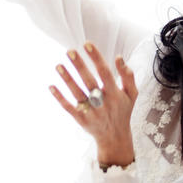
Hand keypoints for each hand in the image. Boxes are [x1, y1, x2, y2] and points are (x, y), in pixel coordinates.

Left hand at [49, 42, 137, 166]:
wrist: (115, 137)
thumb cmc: (123, 111)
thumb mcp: (132, 94)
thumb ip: (128, 76)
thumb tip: (119, 58)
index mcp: (115, 93)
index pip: (104, 72)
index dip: (96, 58)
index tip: (87, 45)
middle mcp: (103, 102)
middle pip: (89, 81)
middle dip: (79, 65)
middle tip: (69, 51)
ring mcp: (91, 112)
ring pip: (77, 93)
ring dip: (67, 79)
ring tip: (58, 65)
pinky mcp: (81, 120)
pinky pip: (68, 107)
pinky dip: (60, 98)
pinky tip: (51, 86)